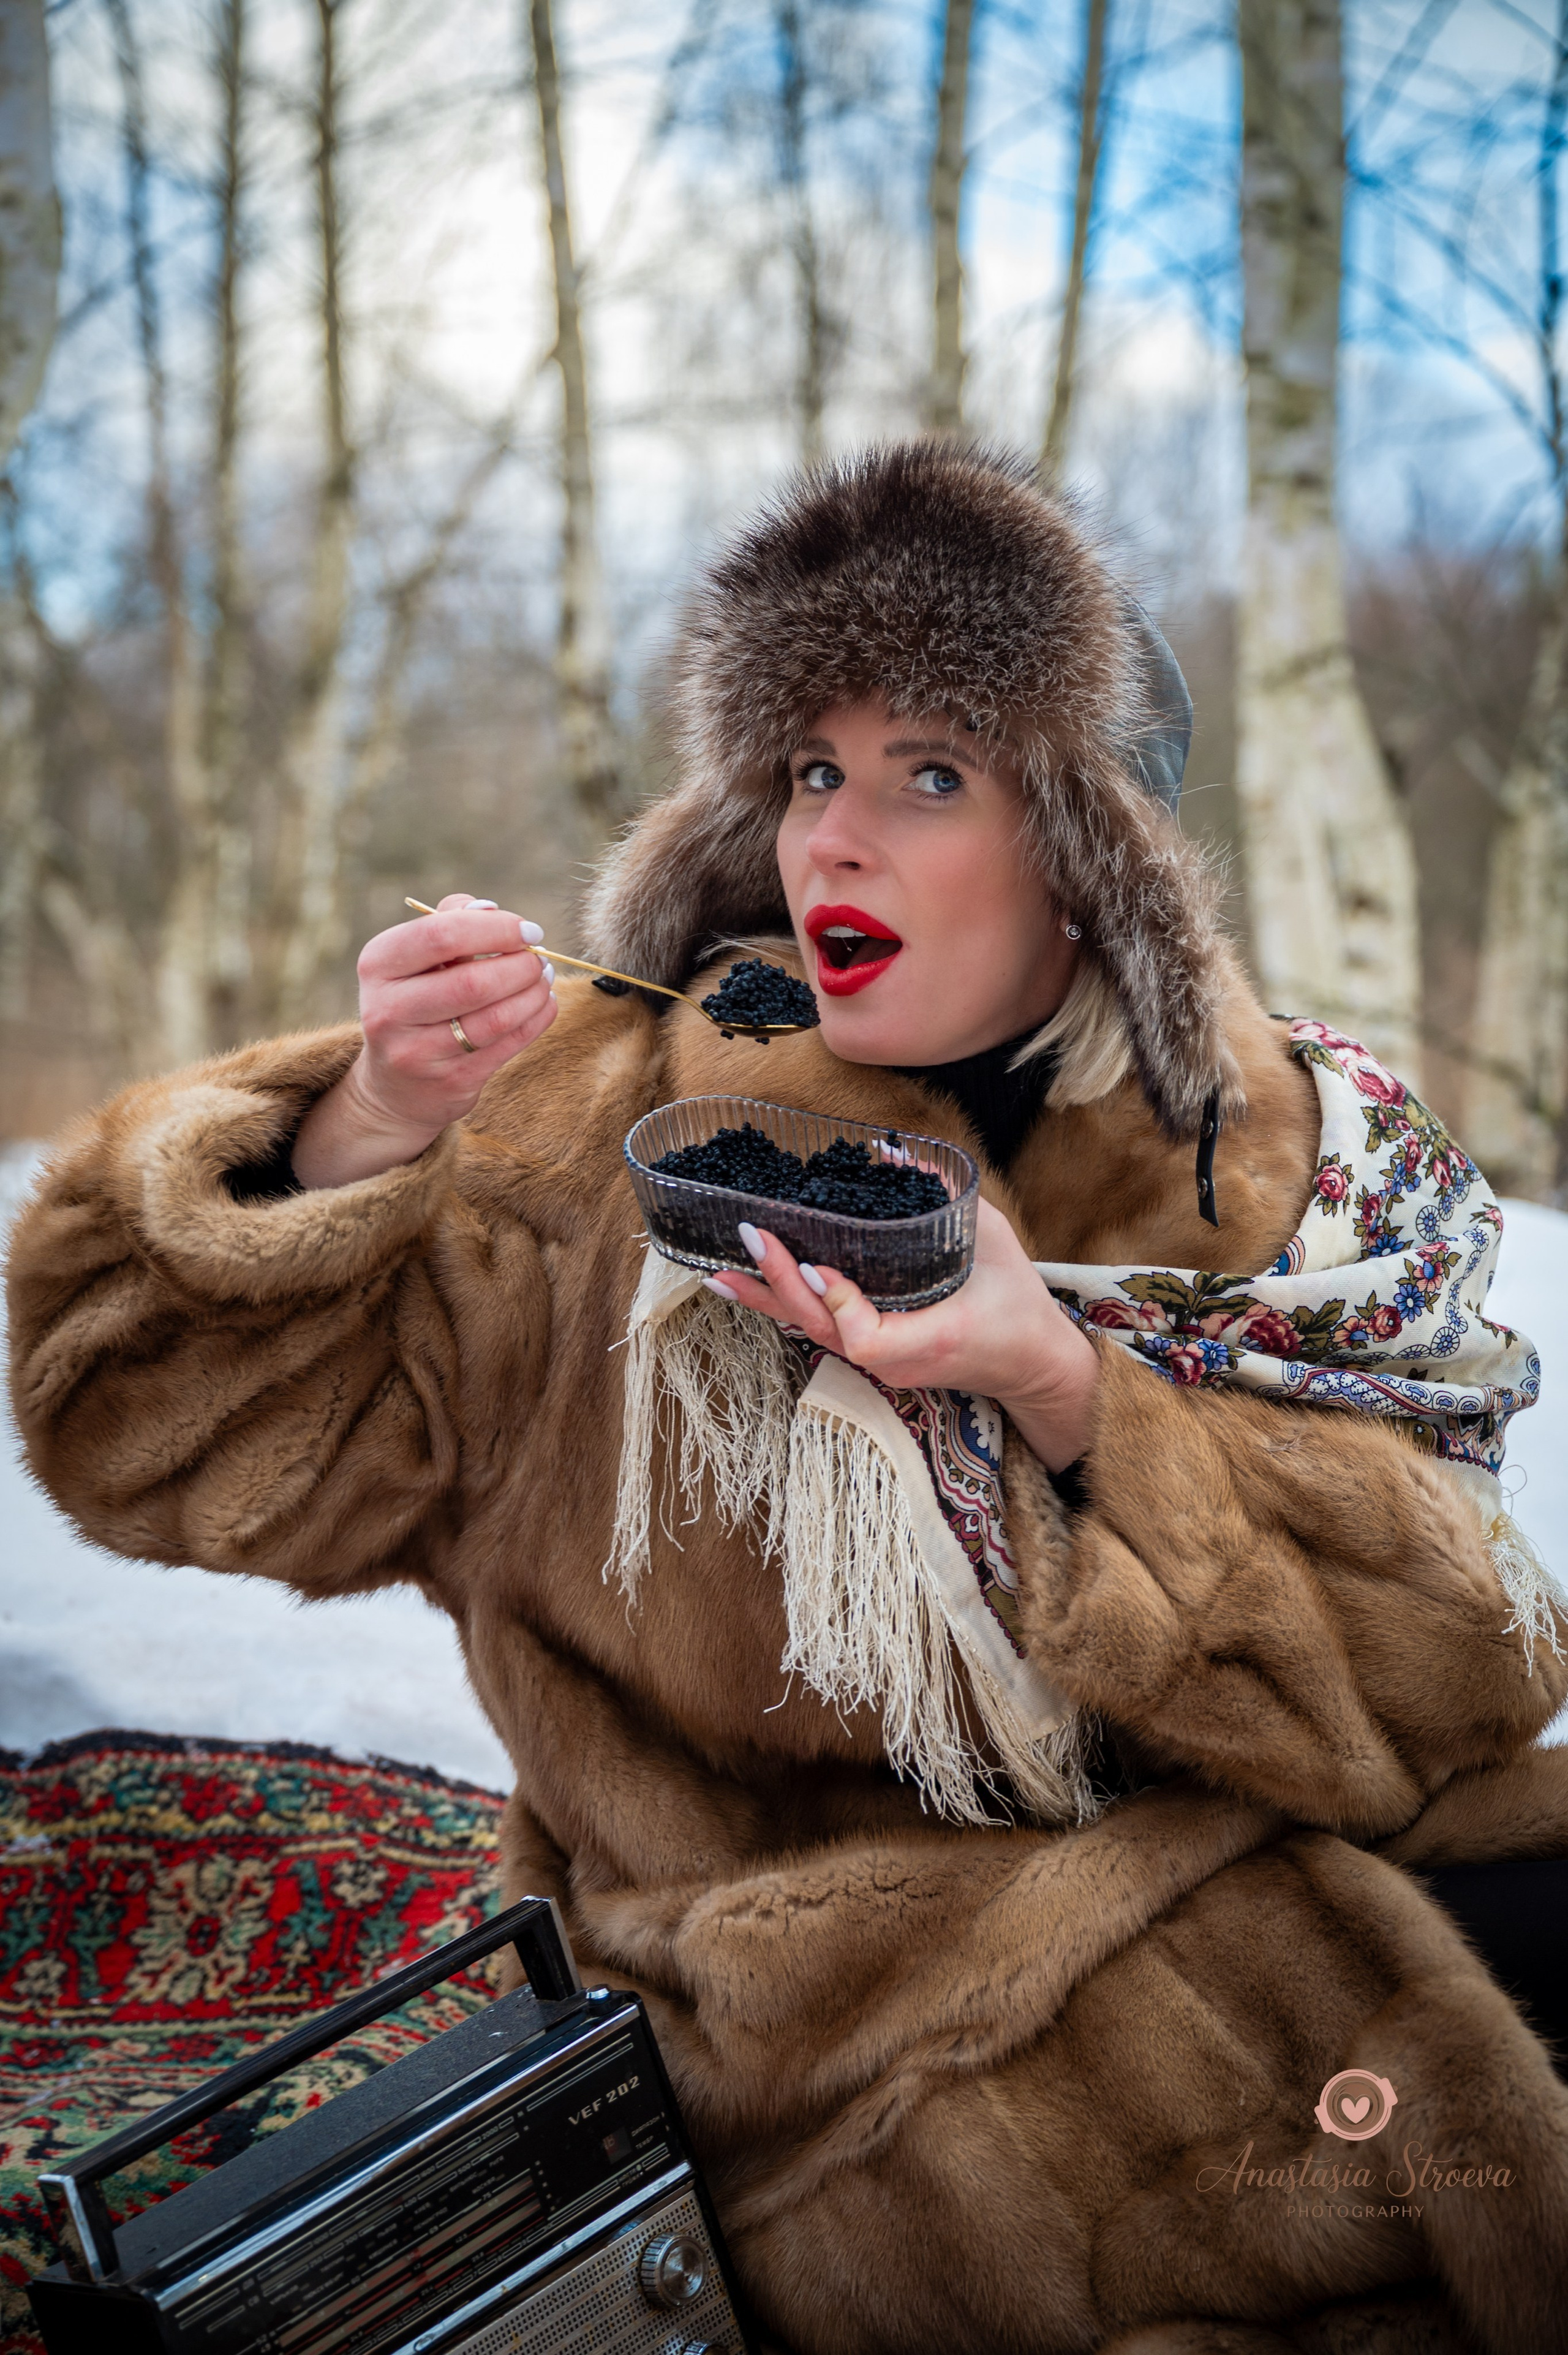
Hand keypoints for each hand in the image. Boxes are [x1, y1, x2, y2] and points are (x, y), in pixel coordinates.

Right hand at [291, 894, 556, 1188]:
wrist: (395, 1087)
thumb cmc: (415, 1000)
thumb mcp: (415, 957)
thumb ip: (450, 921)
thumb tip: (492, 910)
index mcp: (378, 965)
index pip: (442, 935)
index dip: (495, 929)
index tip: (528, 931)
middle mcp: (388, 1010)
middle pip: (473, 981)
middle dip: (521, 965)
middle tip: (539, 958)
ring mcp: (417, 1052)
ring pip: (495, 1018)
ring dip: (533, 993)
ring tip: (542, 978)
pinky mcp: (450, 1082)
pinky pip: (508, 1045)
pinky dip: (536, 1019)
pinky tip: (542, 1004)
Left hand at [709, 1197, 1099, 1472]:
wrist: (1032, 1364)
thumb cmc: (1017, 1302)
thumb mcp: (993, 1238)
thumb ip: (944, 1195)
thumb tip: (892, 1151)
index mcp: (934, 1337)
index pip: (868, 1337)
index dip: (835, 1303)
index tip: (814, 1266)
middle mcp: (900, 1360)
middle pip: (824, 1332)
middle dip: (780, 1285)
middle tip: (750, 1238)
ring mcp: (884, 1365)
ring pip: (813, 1334)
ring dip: (765, 1300)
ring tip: (719, 1270)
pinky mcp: (874, 1357)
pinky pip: (820, 1332)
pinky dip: (783, 1306)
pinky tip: (747, 1286)